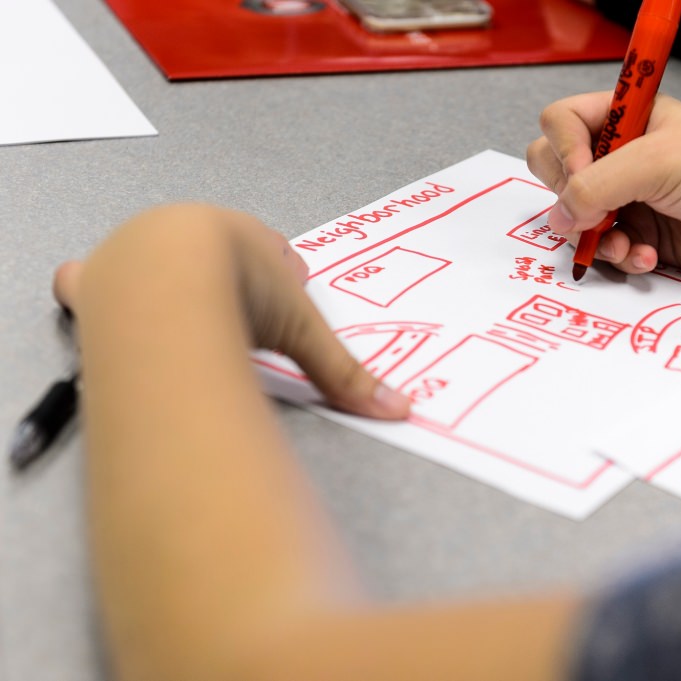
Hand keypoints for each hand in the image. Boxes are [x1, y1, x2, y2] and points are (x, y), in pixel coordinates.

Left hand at [52, 203, 409, 419]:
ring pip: (156, 258)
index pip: (271, 250)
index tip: (289, 283)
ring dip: (167, 278)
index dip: (282, 270)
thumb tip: (397, 409)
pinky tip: (104, 307)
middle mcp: (191, 236)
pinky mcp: (98, 278)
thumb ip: (344, 374)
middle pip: (214, 250)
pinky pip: (92, 279)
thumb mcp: (302, 332)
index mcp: (244, 238)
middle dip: (228, 271)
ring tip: (177, 308)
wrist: (166, 276)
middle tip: (238, 300)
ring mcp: (140, 251)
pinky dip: (96, 292)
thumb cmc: (239, 289)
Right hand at [527, 92, 680, 273]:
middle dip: (572, 200)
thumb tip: (558, 216)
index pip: (560, 123)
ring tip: (625, 245)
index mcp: (622, 117)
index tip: (584, 173)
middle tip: (598, 212)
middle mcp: (617, 154)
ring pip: (574, 218)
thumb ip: (597, 186)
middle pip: (556, 172)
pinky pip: (603, 248)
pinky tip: (647, 257)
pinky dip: (620, 256)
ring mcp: (624, 196)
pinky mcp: (636, 233)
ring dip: (594, 237)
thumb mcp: (655, 164)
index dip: (564, 150)